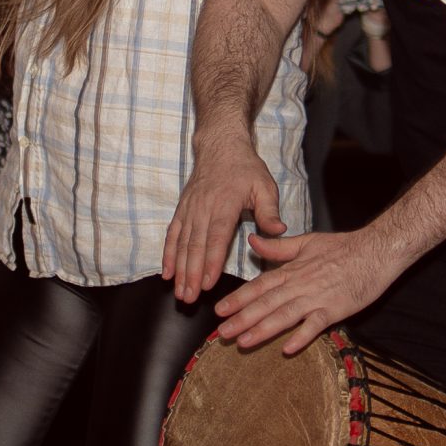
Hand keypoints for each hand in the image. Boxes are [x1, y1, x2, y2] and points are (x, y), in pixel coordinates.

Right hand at [163, 130, 286, 302]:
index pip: (216, 238)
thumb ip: (269, 211)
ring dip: (179, 270)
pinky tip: (167, 272)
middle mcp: (203, 209)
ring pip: (182, 244)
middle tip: (189, 298)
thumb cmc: (245, 168)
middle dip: (192, 275)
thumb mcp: (265, 186)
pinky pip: (172, 235)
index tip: (208, 283)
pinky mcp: (182, 210)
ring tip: (179, 292)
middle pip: (195, 247)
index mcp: (224, 206)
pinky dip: (168, 254)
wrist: (220, 147)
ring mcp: (189, 210)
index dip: (211, 262)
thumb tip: (279, 230)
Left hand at [214, 228, 400, 354]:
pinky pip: (315, 325)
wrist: (375, 250)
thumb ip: (278, 247)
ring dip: (262, 329)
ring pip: (284, 315)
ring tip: (243, 342)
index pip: (259, 286)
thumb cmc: (343, 246)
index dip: (238, 299)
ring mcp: (317, 298)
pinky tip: (287, 348)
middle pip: (266, 304)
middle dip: (242, 319)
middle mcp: (300, 285)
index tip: (219, 310)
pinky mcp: (335, 309)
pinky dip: (302, 336)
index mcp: (292, 270)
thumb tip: (252, 241)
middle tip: (220, 334)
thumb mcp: (307, 241)